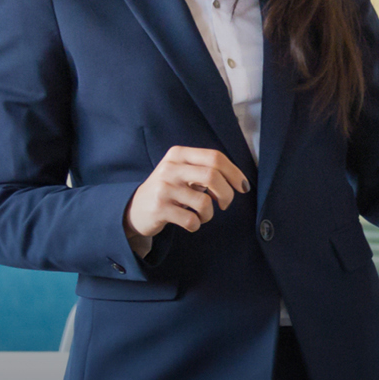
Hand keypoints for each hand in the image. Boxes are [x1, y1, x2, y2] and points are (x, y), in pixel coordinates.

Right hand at [124, 146, 248, 248]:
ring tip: (202, 215)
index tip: (242, 187)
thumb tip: (238, 183)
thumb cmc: (169, 190)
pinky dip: (196, 225)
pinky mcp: (159, 209)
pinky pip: (191, 221)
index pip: (215, 157)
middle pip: (212, 176)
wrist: (136, 208)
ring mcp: (164, 188)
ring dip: (209, 214)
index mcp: (179, 154)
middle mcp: (170, 168)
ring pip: (204, 202)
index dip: (234, 172)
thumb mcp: (183, 172)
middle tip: (225, 204)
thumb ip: (207, 171)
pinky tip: (190, 222)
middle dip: (227, 194)